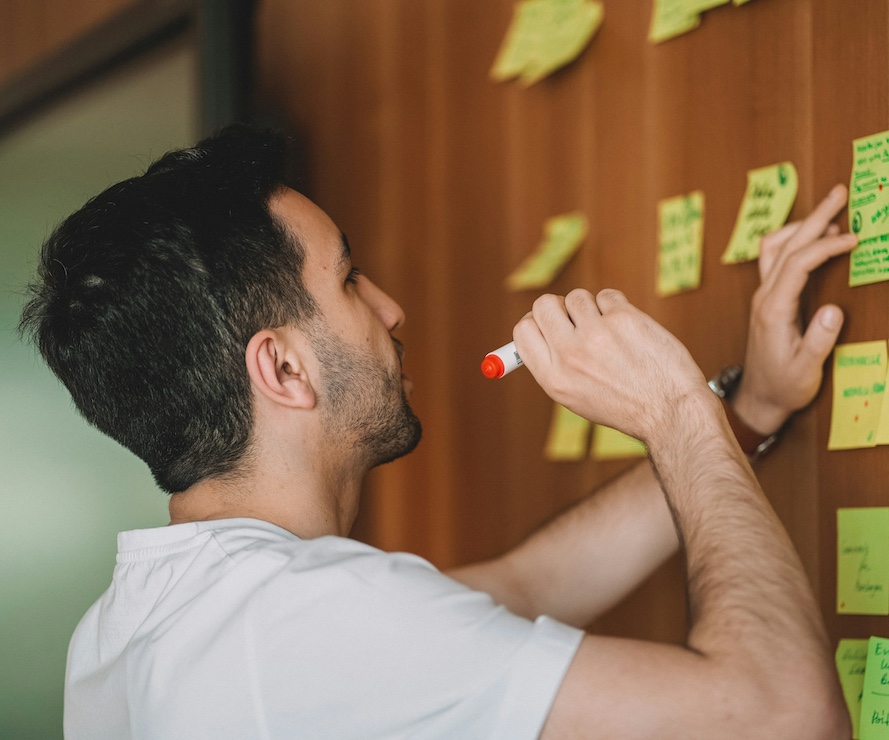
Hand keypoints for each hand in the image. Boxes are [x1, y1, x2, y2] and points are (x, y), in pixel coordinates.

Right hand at [513, 288, 710, 445]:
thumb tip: (536, 328)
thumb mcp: (575, 397)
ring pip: (577, 297)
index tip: (549, 323)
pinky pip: (607, 296)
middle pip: (544, 305)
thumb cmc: (624, 405)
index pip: (523, 330)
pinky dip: (617, 307)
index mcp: (552, 377)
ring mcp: (596, 334)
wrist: (670, 410)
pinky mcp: (623, 319)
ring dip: (592, 308)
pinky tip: (629, 330)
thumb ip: (553, 363)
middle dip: (559, 307)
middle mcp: (569, 355)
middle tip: (577, 320)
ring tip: (611, 333)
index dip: (535, 321)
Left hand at [733, 184, 857, 434]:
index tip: (854, 238)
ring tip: (830, 210)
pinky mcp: (766, 299)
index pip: (797, 264)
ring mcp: (762, 296)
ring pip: (774, 248)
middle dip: (813, 217)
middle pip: (785, 246)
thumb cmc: (784, 386)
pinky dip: (793, 241)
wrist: (758, 399)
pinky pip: (774, 259)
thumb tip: (834, 311)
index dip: (825, 246)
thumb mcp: (806, 370)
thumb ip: (819, 341)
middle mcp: (763, 297)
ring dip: (801, 225)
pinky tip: (811, 237)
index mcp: (773, 310)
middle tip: (839, 192)